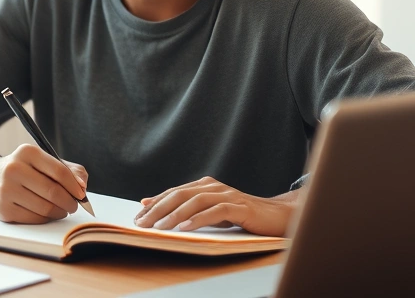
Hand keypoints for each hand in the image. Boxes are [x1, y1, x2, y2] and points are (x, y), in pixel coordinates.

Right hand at [0, 144, 87, 223]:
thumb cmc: (22, 170)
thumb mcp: (41, 161)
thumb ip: (68, 169)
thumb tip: (82, 186)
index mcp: (27, 152)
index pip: (59, 171)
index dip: (74, 185)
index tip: (81, 194)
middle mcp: (14, 169)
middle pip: (53, 191)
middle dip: (70, 202)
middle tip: (74, 205)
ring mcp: (7, 190)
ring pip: (45, 207)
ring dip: (60, 212)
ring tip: (62, 210)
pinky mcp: (3, 209)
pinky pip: (34, 218)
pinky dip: (46, 218)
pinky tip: (48, 214)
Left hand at [134, 176, 300, 236]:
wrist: (276, 215)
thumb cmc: (241, 214)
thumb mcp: (211, 211)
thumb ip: (188, 208)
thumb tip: (155, 208)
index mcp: (205, 185)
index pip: (174, 192)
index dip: (155, 203)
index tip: (138, 216)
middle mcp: (214, 186)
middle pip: (180, 195)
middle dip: (159, 209)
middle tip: (143, 223)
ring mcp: (227, 195)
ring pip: (195, 201)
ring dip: (175, 215)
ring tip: (160, 227)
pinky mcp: (240, 207)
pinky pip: (216, 211)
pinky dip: (199, 219)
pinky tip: (186, 227)